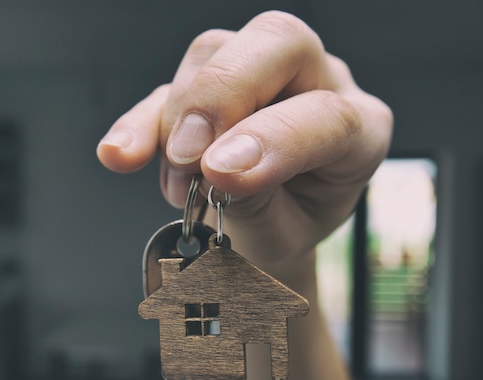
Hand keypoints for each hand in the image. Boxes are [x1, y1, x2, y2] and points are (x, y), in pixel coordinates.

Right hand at [97, 10, 392, 268]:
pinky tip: (121, 154)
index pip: (327, 114)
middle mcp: (316, 85)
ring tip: (177, 183)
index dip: (272, 139)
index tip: (220, 175)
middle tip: (188, 154)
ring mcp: (262, 80)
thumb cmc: (288, 229)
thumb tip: (213, 169)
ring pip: (214, 53)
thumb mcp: (285, 235)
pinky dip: (141, 120)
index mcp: (360, 128)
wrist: (268, 231)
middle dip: (220, 94)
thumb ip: (256, 202)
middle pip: (276, 41)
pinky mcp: (212, 89)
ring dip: (179, 118)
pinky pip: (169, 85)